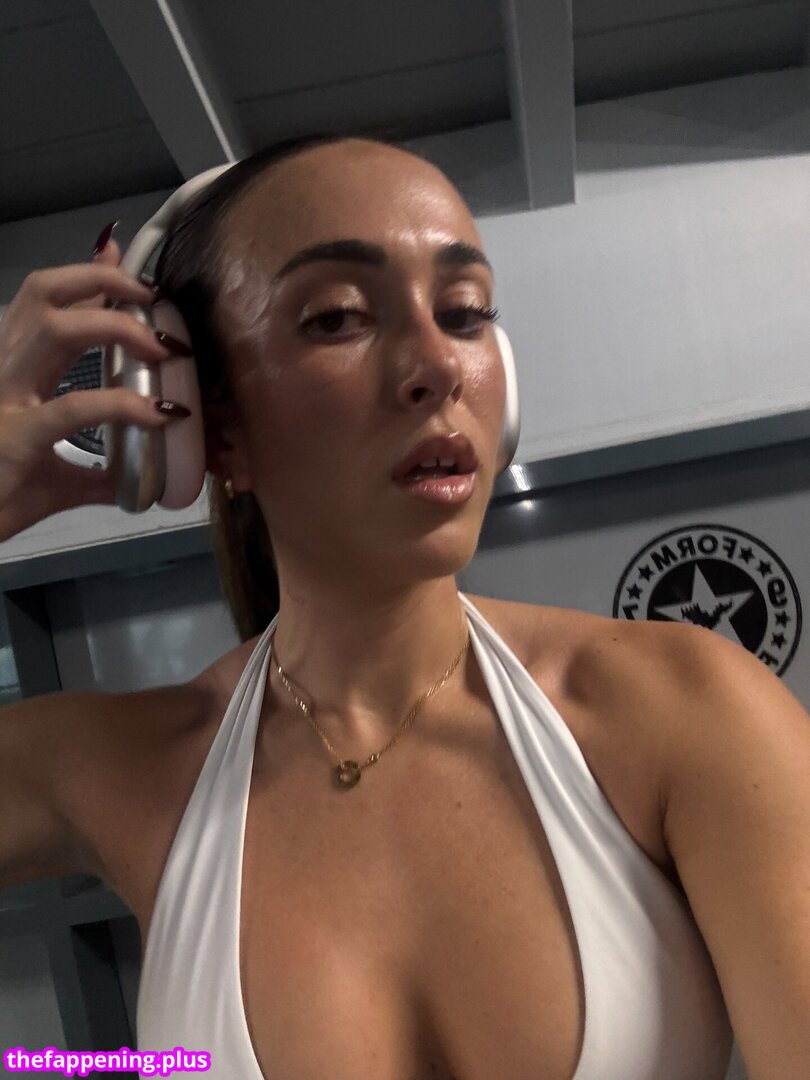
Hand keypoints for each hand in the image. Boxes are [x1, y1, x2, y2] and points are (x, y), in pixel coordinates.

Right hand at [0, 228, 183, 540]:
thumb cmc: (1, 497)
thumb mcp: (57, 475)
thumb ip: (100, 470)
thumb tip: (143, 478)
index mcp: (12, 373)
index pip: (46, 304)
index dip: (88, 277)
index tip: (128, 268)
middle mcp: (4, 373)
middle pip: (43, 294)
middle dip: (102, 282)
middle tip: (152, 299)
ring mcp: (6, 400)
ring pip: (53, 328)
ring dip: (114, 326)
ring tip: (161, 346)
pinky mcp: (16, 437)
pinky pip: (73, 407)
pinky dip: (123, 405)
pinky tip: (159, 414)